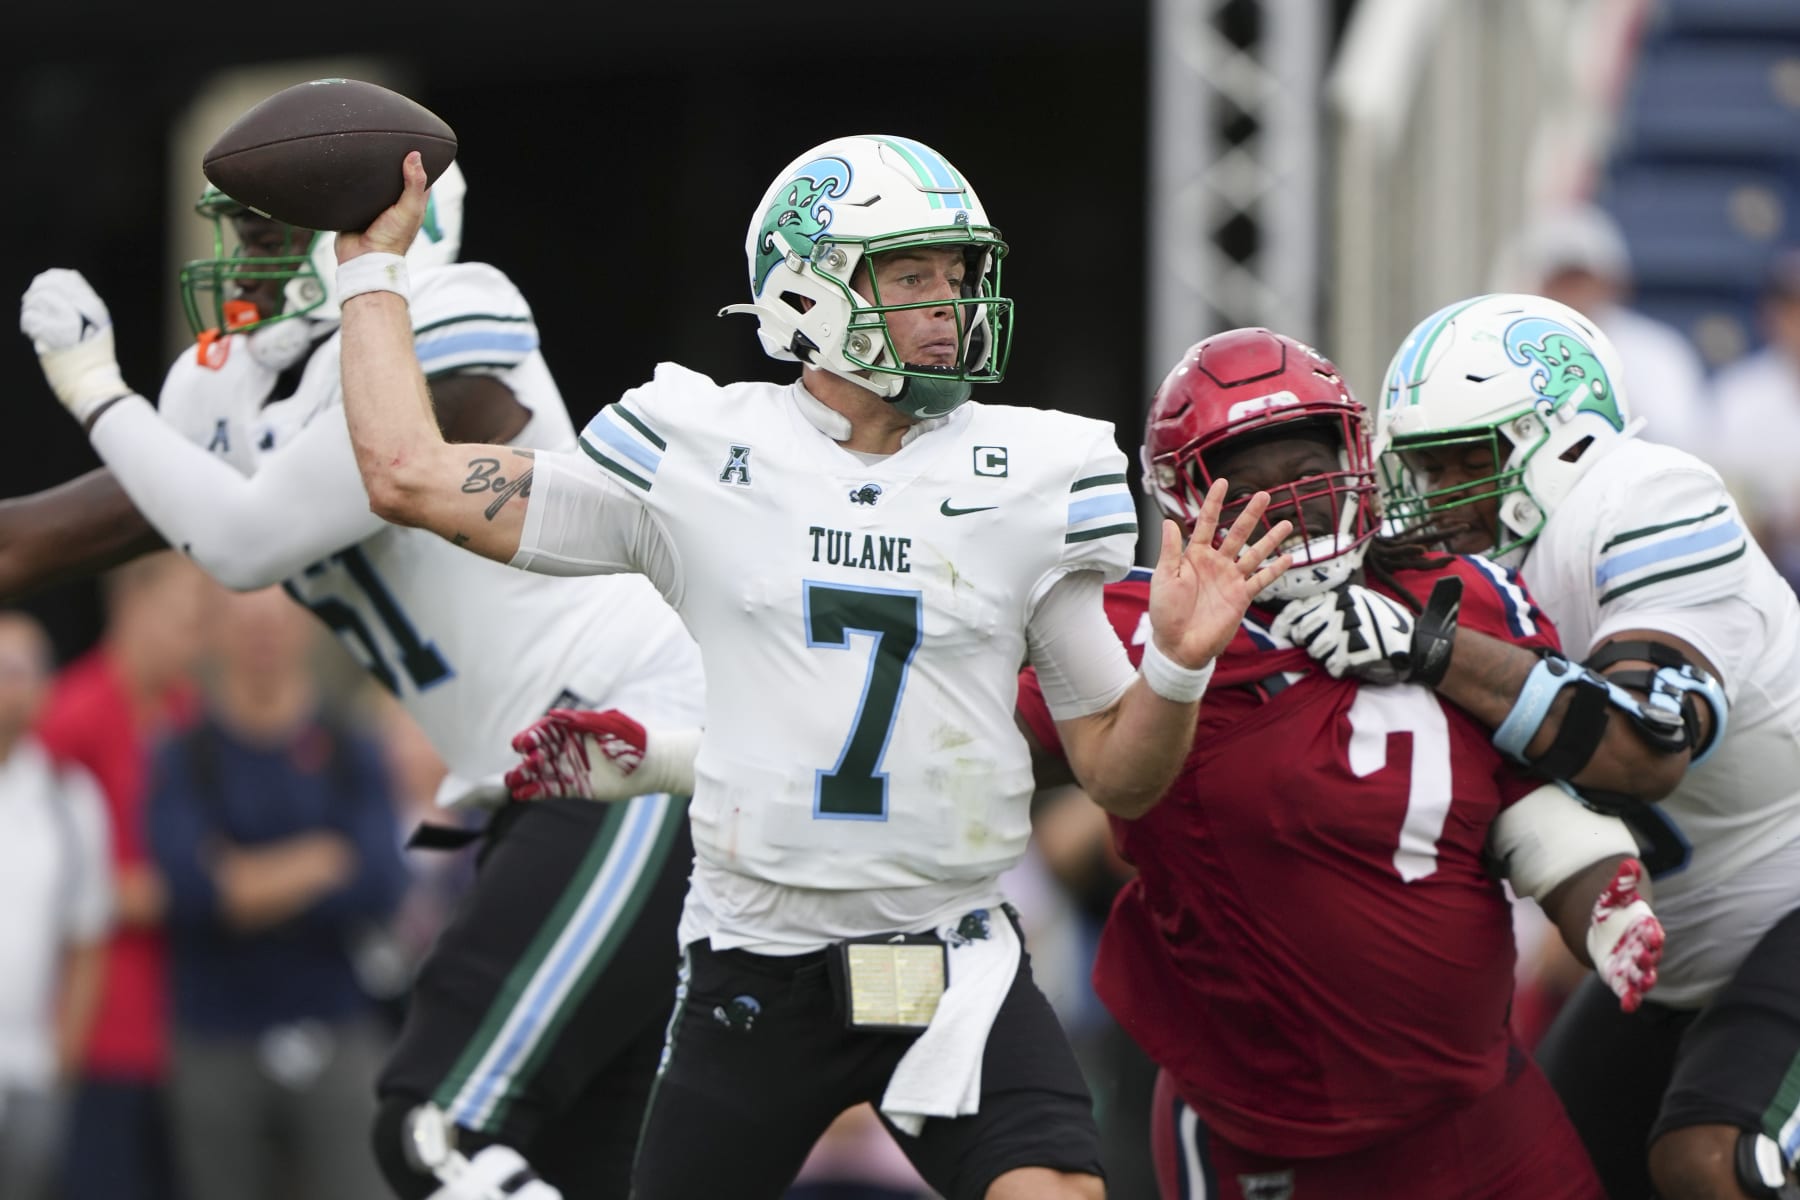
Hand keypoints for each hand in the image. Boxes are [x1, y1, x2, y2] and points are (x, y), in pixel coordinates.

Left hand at [20, 269, 131, 424]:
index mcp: (96, 309)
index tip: (44, 284)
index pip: (70, 279)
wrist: (94, 386)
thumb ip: (85, 311)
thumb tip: (66, 288)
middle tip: (31, 300)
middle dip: (37, 290)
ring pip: (40, 301)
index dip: (53, 278)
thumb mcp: (98, 332)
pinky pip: (32, 319)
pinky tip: (30, 332)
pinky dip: (28, 322)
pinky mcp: (53, 337)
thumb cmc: (94, 363)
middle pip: (52, 286)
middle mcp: (84, 313)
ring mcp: (69, 323)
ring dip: (30, 307)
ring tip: (31, 317)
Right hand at [336, 150, 430, 261]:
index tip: (411, 141)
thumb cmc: (391, 239)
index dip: (417, 160)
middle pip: (393, 175)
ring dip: (368, 170)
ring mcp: (373, 205)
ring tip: (362, 147)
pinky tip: (346, 167)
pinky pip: (353, 190)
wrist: (362, 258)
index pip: (418, 176)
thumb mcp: (409, 209)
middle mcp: (393, 202)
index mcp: (411, 202)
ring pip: (372, 181)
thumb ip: (414, 184)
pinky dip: (351, 180)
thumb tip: (415, 155)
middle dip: (389, 161)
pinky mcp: (355, 208)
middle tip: (383, 138)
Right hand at [506, 708, 648, 801]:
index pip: (545, 731)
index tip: (520, 744)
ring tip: (511, 782)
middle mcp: (569, 748)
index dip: (530, 737)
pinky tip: (521, 795)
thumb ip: (583, 722)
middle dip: (526, 759)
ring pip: (541, 772)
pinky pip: (552, 789)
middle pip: (539, 753)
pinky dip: (537, 791)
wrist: (654, 765)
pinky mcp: (577, 786)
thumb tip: (554, 714)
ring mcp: (571, 767)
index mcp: (574, 729)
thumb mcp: (610, 726)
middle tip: (520, 766)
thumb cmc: (634, 740)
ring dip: (525, 777)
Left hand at [1147, 478, 1292, 668]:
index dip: (1214, 503)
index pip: (1205, 523)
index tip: (1224, 482)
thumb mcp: (1164, 578)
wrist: (1178, 645)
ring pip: (1254, 553)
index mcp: (1194, 556)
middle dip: (1250, 514)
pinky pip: (1261, 580)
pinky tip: (1288, 557)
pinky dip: (1275, 570)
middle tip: (1265, 495)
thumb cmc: (1166, 612)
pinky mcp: (1241, 597)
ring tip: (1288, 523)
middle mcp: (1215, 564)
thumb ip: (1170, 550)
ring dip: (1270, 539)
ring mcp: (1230, 579)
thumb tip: (1168, 521)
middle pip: (1236, 533)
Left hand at [1272, 582, 1416, 682]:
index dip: (1285, 623)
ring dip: (1324, 655)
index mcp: (1342, 597)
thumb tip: (1298, 623)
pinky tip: (1349, 664)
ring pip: (1316, 649)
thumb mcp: (1359, 605)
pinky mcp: (1356, 653)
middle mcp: (1343, 611)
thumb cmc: (1385, 626)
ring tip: (1338, 653)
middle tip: (1318, 645)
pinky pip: (1333, 665)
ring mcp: (1349, 631)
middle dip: (1307, 641)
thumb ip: (1332, 608)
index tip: (1279, 632)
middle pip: (1305, 631)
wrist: (1418, 645)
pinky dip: (1338, 667)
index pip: (1300, 609)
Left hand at [1587, 857, 1662, 1012]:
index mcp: (1645, 930)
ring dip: (1642, 981)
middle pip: (1650, 957)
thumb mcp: (1614, 898)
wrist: (1605, 933)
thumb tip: (1628, 863)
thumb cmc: (1614, 914)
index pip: (1652, 932)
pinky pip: (1628, 992)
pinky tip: (1627, 1006)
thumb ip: (1622, 884)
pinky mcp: (1622, 980)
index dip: (1652, 933)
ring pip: (1643, 977)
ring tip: (1641, 985)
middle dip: (1647, 958)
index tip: (1651, 932)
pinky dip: (1629, 999)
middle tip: (1644, 958)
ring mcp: (1634, 968)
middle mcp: (1644, 951)